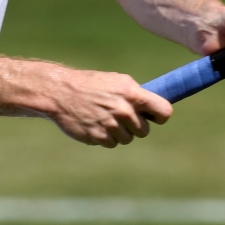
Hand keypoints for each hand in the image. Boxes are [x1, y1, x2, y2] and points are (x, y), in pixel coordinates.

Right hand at [44, 68, 172, 147]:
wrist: (61, 92)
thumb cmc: (91, 84)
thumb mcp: (117, 81)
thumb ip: (136, 94)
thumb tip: (154, 107)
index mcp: (132, 93)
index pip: (164, 111)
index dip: (160, 116)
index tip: (154, 117)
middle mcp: (124, 110)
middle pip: (144, 130)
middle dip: (135, 125)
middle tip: (121, 116)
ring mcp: (111, 125)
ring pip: (128, 139)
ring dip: (120, 132)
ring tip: (105, 118)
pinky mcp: (98, 137)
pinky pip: (112, 144)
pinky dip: (106, 137)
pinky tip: (96, 124)